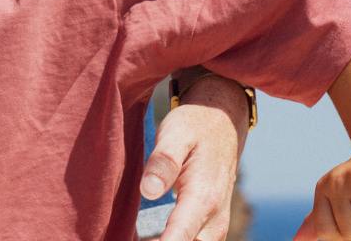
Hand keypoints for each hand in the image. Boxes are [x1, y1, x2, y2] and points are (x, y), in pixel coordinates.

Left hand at [142, 75, 249, 240]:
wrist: (223, 121)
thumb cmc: (195, 125)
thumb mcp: (176, 133)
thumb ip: (163, 162)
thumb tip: (147, 191)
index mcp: (203, 198)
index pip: (179, 239)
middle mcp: (214, 218)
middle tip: (127, 236)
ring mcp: (216, 223)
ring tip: (138, 236)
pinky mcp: (212, 223)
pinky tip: (151, 237)